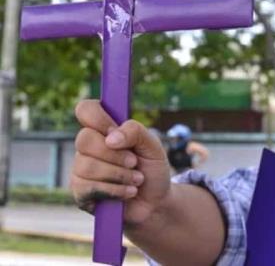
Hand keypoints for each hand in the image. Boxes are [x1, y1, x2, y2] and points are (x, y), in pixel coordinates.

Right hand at [70, 100, 171, 225]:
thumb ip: (136, 132)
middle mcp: (89, 147)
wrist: (155, 202)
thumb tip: (110, 138)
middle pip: (85, 139)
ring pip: (87, 166)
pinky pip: (88, 187)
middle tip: (134, 162)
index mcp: (105, 130)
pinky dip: (115, 190)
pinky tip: (127, 192)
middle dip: (115, 154)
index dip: (98, 118)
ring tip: (136, 180)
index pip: (86, 110)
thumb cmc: (152, 170)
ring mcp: (81, 169)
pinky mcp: (80, 192)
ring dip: (120, 175)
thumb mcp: (153, 146)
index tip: (115, 131)